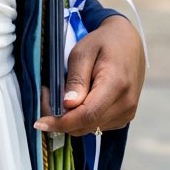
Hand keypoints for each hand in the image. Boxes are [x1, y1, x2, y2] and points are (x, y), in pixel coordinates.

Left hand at [35, 15, 144, 136]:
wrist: (128, 42)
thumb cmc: (103, 43)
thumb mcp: (83, 51)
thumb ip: (76, 78)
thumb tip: (68, 105)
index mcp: (116, 84)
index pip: (87, 114)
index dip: (62, 122)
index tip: (40, 122)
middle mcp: (126, 104)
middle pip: (87, 124)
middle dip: (62, 118)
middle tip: (47, 95)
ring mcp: (128, 113)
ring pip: (91, 128)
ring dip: (72, 118)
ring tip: (62, 93)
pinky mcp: (125, 117)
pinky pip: (98, 125)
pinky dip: (83, 118)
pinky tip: (77, 100)